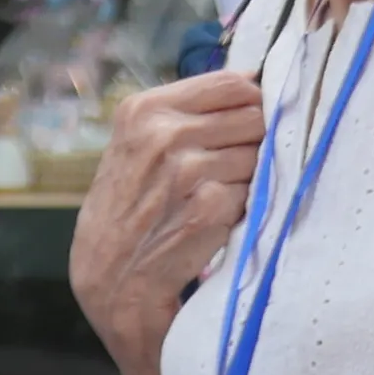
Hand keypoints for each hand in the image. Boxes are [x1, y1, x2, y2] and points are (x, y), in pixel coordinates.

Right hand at [71, 67, 265, 374]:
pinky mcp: (206, 209)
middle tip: (234, 183)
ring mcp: (184, 170)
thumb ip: (187, 119)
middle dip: (257, 148)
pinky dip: (250, 214)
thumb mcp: (140, 155)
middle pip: (256, 118)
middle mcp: (161, 133)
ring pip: (261, 156)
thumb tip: (256, 87)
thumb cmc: (131, 221)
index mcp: (142, 109)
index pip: (233, 83)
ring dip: (254, 184)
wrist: (112, 291)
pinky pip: (257, 194)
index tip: (251, 134)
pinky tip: (224, 233)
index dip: (253, 110)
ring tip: (222, 212)